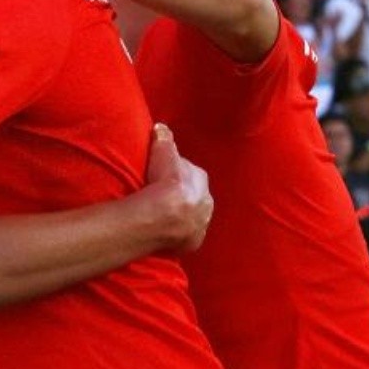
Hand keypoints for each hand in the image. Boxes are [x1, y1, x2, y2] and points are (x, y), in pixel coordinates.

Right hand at [145, 123, 212, 252]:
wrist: (165, 214)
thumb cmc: (166, 181)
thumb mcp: (163, 152)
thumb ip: (164, 139)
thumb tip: (161, 126)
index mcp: (201, 180)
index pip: (190, 173)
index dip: (176, 173)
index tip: (163, 175)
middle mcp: (207, 203)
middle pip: (194, 196)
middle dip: (182, 196)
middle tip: (161, 195)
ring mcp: (201, 224)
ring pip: (191, 217)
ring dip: (180, 215)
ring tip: (160, 214)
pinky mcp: (193, 242)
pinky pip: (184, 235)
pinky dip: (176, 233)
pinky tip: (163, 230)